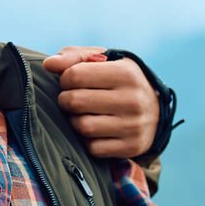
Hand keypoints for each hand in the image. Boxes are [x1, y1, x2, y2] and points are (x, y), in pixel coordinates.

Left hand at [43, 46, 158, 158]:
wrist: (155, 111)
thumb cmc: (119, 81)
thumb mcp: (104, 61)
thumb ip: (74, 57)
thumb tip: (48, 64)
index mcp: (126, 73)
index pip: (75, 75)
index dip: (65, 79)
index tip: (71, 82)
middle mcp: (133, 100)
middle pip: (75, 102)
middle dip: (66, 100)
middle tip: (72, 99)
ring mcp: (134, 125)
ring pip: (82, 127)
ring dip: (75, 121)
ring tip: (82, 114)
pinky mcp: (132, 147)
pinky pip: (93, 148)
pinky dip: (88, 140)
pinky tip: (95, 131)